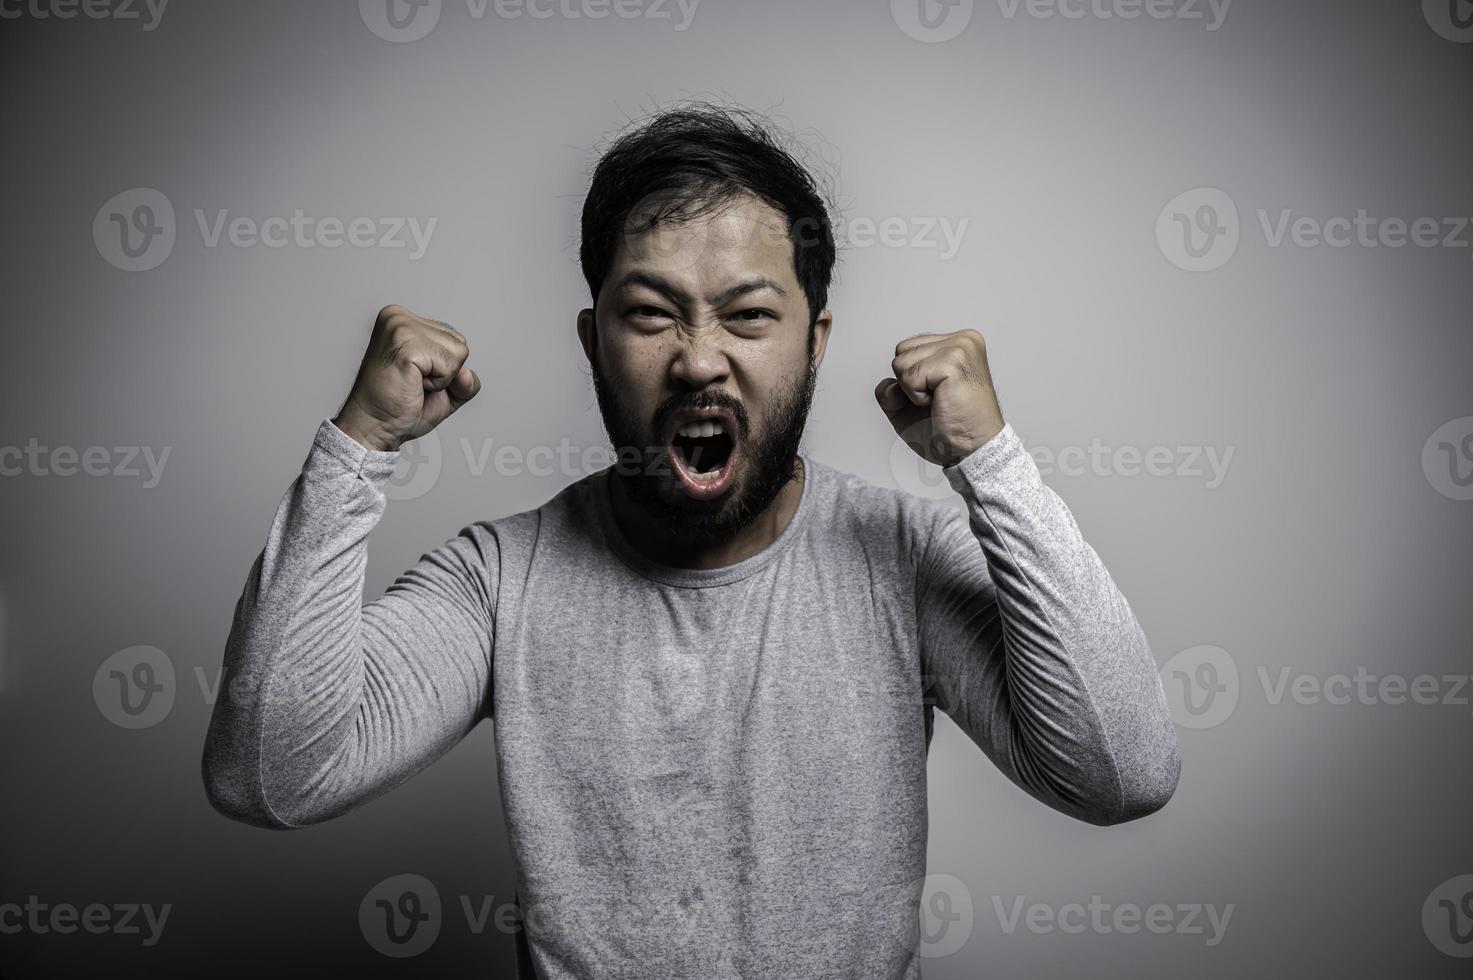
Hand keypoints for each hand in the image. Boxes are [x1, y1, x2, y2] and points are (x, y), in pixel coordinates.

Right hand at [332, 305, 480, 452]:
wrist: (372, 427)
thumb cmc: (399, 408)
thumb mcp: (445, 390)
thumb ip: (465, 379)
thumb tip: (467, 373)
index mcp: (402, 319)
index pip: (455, 338)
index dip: (445, 368)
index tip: (414, 378)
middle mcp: (399, 316)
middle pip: (460, 343)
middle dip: (445, 373)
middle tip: (412, 383)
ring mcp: (401, 327)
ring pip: (459, 353)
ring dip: (441, 379)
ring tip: (411, 383)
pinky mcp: (406, 345)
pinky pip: (450, 366)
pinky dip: (437, 384)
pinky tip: (411, 385)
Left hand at [875, 329, 1004, 467]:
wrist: (972, 451)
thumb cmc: (949, 430)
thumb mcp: (907, 409)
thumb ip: (890, 392)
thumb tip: (887, 386)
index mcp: (957, 344)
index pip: (906, 348)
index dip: (910, 379)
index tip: (938, 395)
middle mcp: (962, 340)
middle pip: (901, 352)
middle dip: (909, 383)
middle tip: (939, 400)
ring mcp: (960, 348)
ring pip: (901, 363)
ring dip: (913, 391)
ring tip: (941, 401)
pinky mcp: (953, 362)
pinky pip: (909, 377)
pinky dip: (917, 397)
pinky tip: (941, 403)